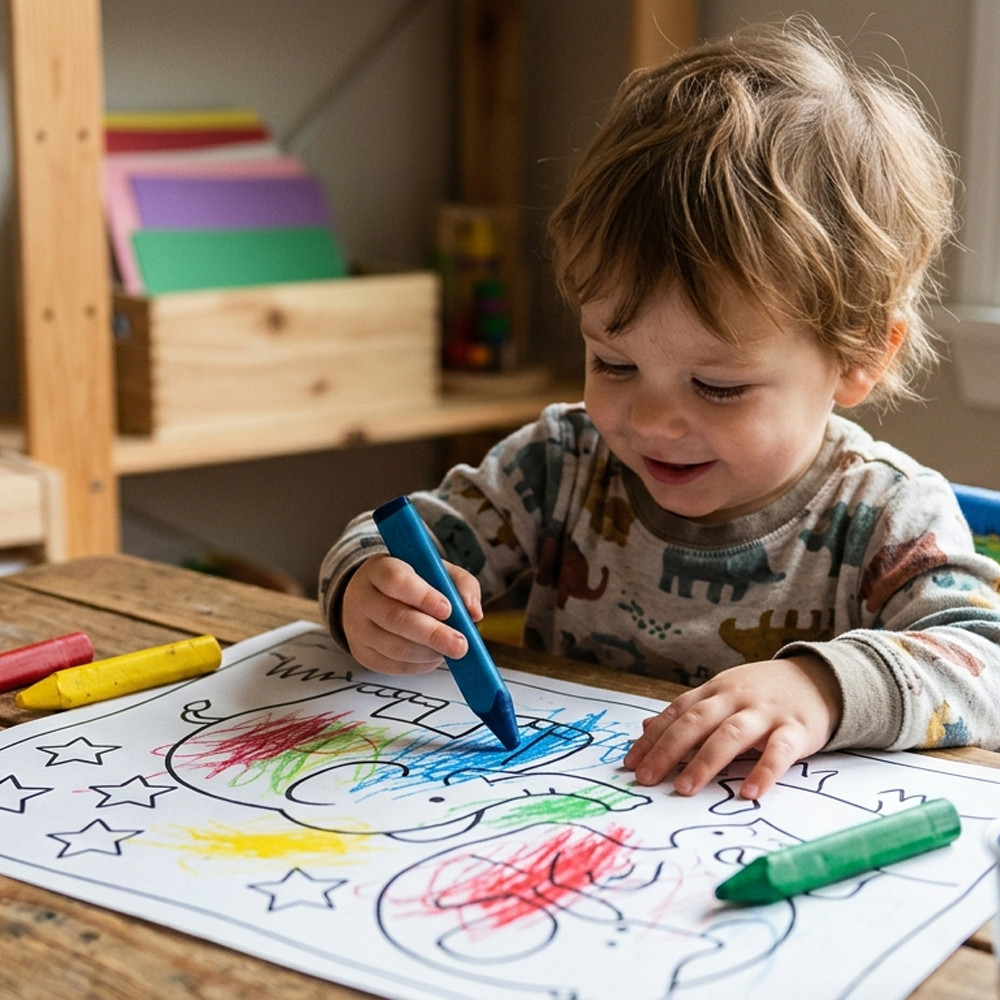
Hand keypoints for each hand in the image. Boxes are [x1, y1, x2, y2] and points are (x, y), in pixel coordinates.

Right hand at [341, 554, 483, 674]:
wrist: (370, 597)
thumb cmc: (410, 582)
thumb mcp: (435, 571)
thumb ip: (460, 583)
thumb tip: (473, 612)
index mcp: (379, 569)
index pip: (396, 581)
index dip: (423, 596)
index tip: (448, 609)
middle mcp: (363, 598)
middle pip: (396, 619)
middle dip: (433, 634)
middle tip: (461, 645)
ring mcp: (358, 629)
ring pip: (395, 647)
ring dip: (429, 652)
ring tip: (451, 649)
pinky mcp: (363, 654)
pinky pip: (393, 666)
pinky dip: (420, 664)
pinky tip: (434, 655)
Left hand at [623, 655, 842, 799]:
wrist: (821, 678)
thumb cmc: (762, 693)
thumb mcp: (722, 694)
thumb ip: (688, 712)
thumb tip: (646, 727)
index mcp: (715, 690)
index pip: (677, 712)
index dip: (653, 737)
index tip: (631, 763)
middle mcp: (736, 698)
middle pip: (696, 722)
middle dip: (668, 750)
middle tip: (647, 778)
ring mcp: (766, 712)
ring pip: (731, 735)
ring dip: (705, 762)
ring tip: (684, 789)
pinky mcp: (797, 729)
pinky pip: (779, 751)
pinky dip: (764, 771)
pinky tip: (749, 793)